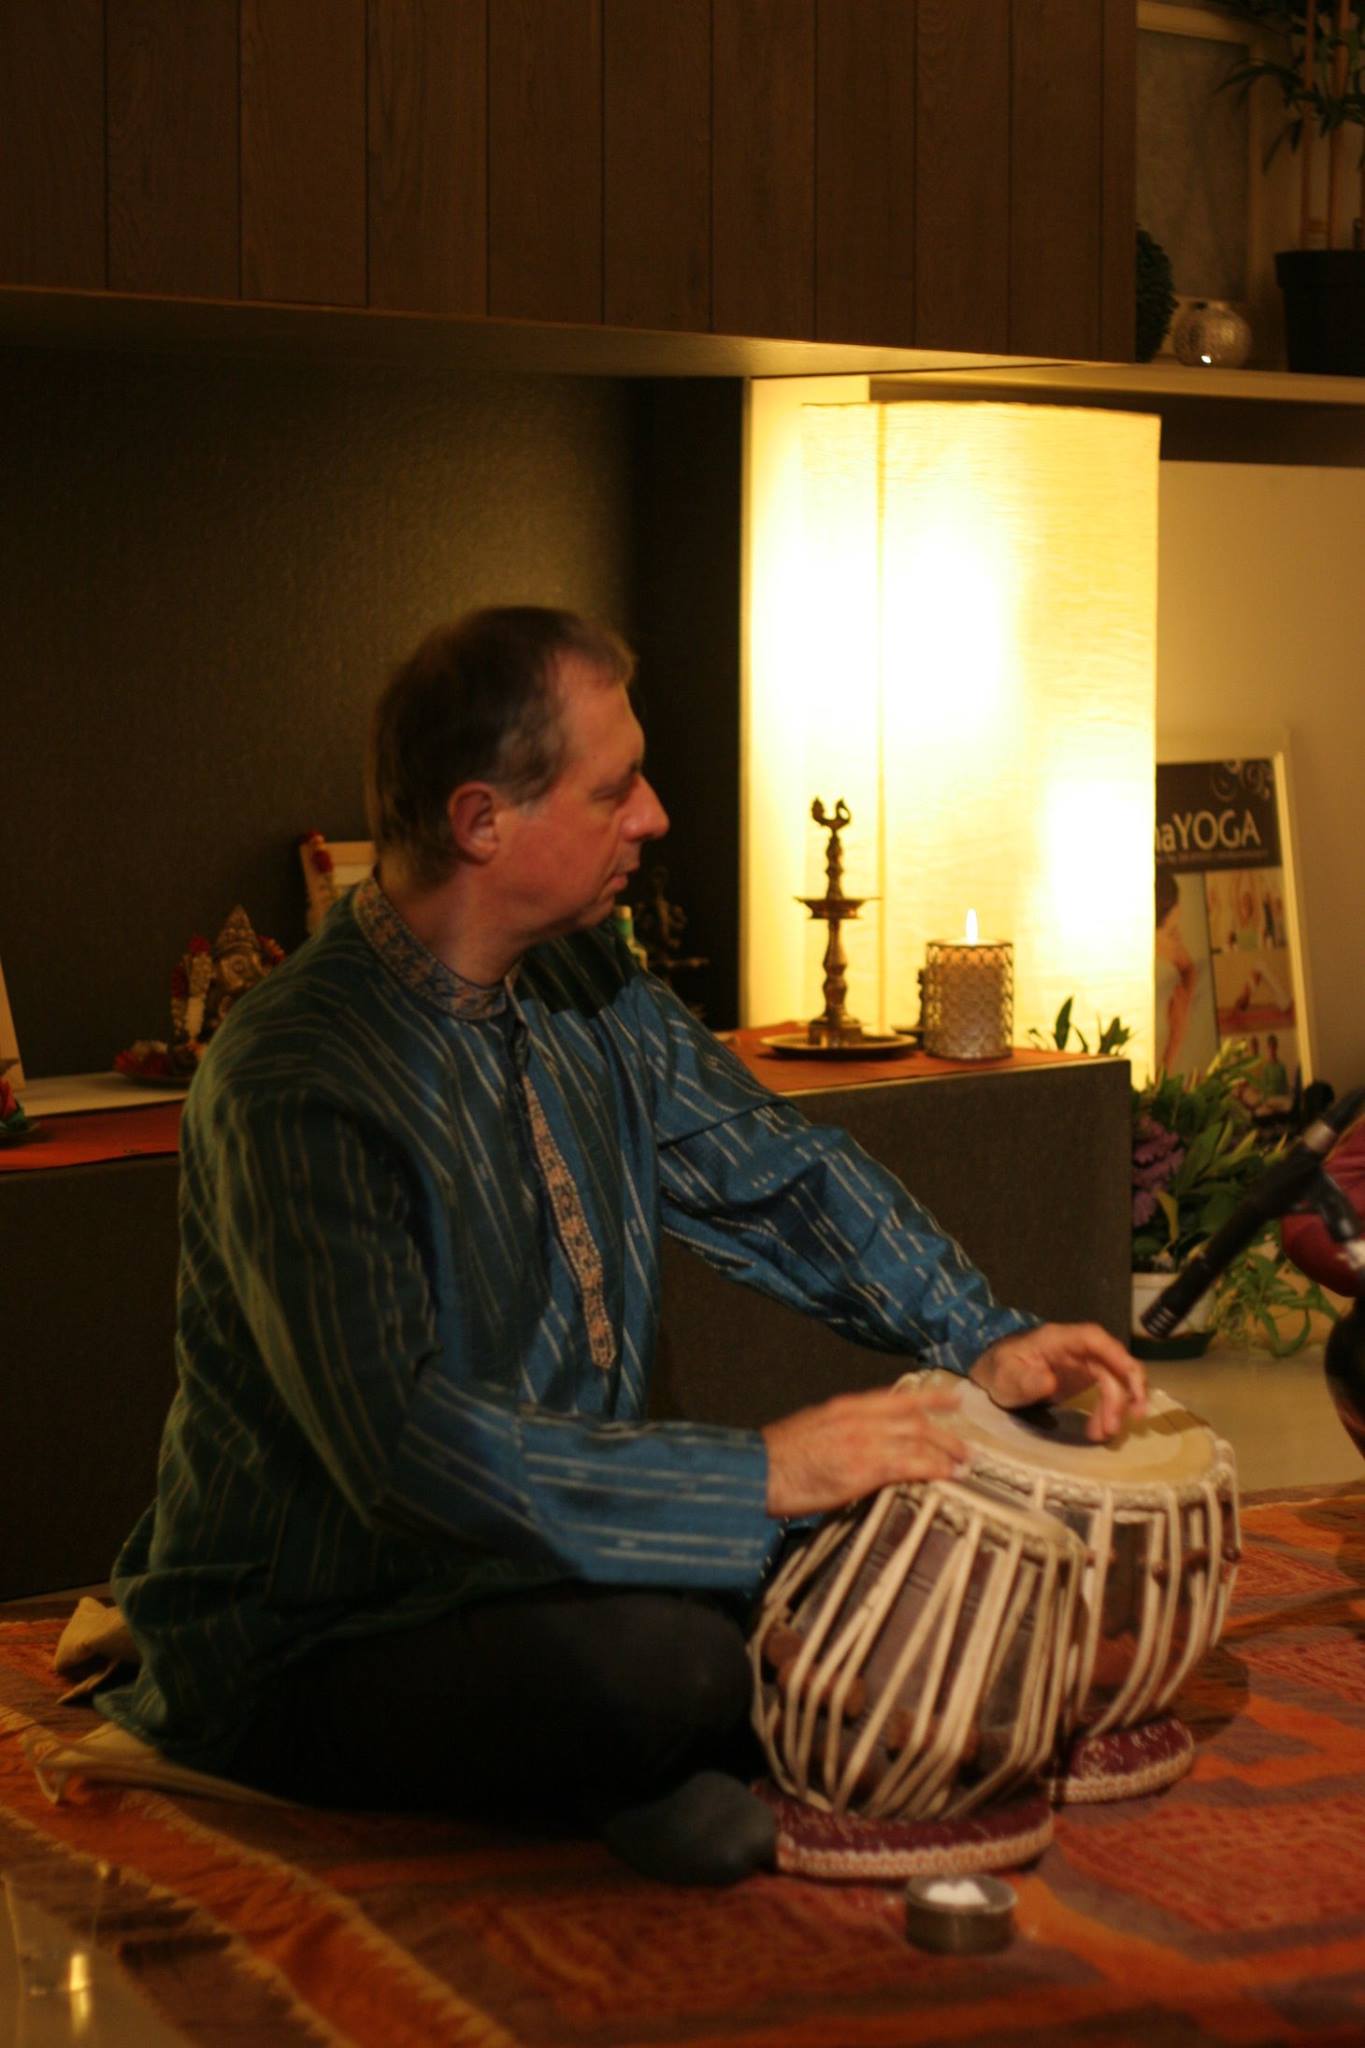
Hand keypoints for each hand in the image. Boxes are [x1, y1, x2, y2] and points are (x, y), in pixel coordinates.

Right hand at [762, 1383, 968, 1518]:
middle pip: (914, 1420)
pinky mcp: (861, 1470)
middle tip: (966, 1447)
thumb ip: (844, 1431)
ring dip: (945, 1452)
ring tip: (962, 1465)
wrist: (757, 1471)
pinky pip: (907, 1465)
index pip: (898, 1397)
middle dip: (945, 1433)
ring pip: (917, 1440)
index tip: (954, 1400)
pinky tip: (945, 1476)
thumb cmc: (779, 1457)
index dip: (930, 1398)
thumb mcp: (814, 1430)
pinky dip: (931, 1468)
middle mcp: (858, 1419)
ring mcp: (861, 1443)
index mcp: (846, 1407)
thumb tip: (868, 1444)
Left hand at [969, 1323, 1146, 1441]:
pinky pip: (1108, 1391)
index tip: (1132, 1378)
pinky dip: (1109, 1410)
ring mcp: (1084, 1362)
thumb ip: (1026, 1379)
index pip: (1093, 1338)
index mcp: (1057, 1339)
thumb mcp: (1006, 1376)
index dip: (1117, 1355)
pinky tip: (1100, 1430)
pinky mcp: (1086, 1378)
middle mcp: (1077, 1347)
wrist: (997, 1376)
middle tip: (1119, 1424)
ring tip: (1105, 1434)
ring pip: (1115, 1378)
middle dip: (1123, 1392)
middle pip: (1112, 1361)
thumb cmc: (1000, 1371)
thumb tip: (1050, 1382)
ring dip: (1118, 1406)